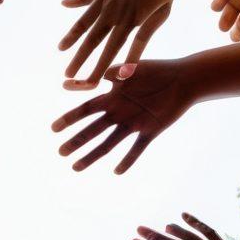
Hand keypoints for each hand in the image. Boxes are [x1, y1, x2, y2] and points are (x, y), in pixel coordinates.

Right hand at [52, 60, 192, 172]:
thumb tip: (99, 77)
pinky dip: (128, 160)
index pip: (86, 110)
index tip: (53, 129)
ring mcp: (133, 124)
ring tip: (76, 168)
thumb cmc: (159, 70)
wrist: (185, 79)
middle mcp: (119, 113)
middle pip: (93, 130)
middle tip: (60, 152)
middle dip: (76, 141)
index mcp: (113, 97)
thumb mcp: (136, 68)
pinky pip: (137, 149)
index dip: (70, 119)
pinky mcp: (150, 131)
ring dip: (92, 155)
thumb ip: (118, 73)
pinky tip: (117, 172)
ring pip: (108, 144)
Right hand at [59, 0, 179, 87]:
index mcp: (130, 20)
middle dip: (79, 59)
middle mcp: (114, 10)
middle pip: (92, 39)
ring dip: (71, 36)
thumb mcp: (159, 18)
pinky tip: (64, 4)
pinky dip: (75, 0)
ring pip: (84, 20)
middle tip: (68, 75)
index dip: (97, 68)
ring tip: (60, 48)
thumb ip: (141, 42)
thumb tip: (129, 68)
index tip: (88, 83)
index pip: (110, 51)